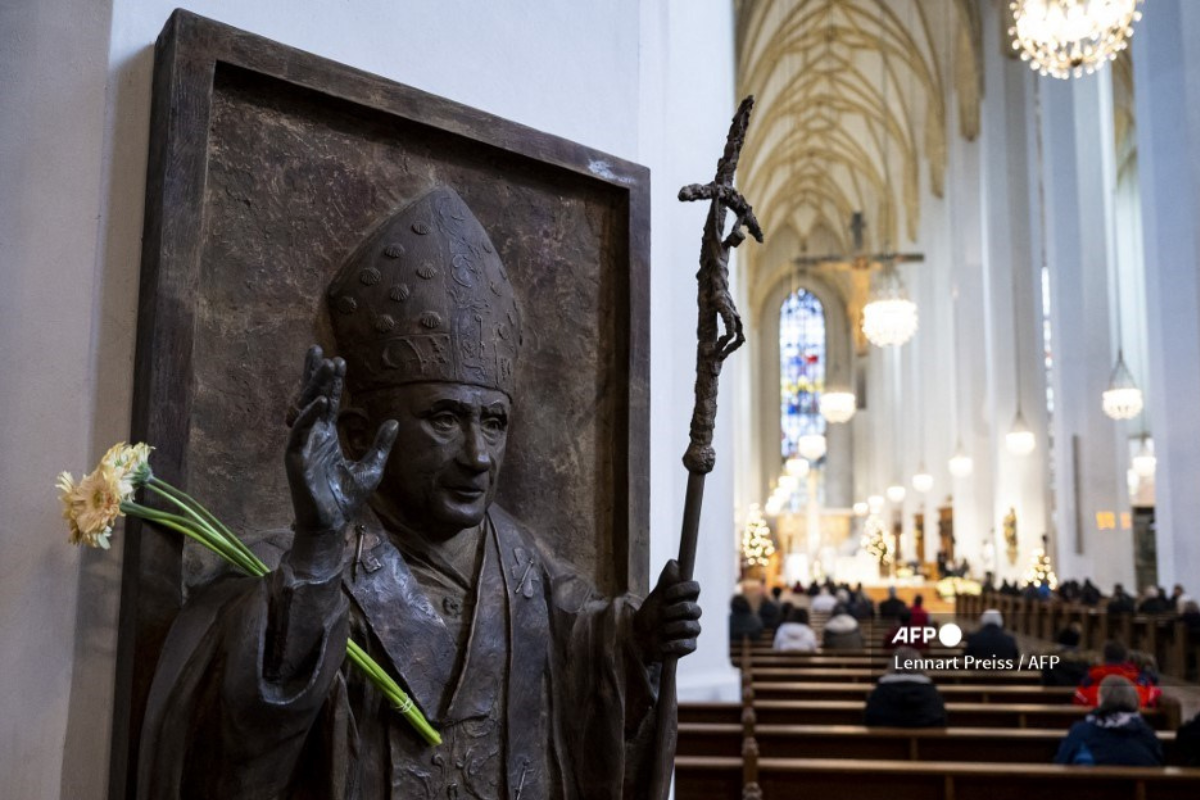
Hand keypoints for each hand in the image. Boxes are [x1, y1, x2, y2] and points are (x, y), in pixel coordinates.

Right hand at [285, 346, 396, 536]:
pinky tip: (321, 400)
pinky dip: (309, 415)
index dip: (331, 381)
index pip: (328, 403)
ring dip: (314, 387)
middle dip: (314, 374)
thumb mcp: (372, 468)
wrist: (333, 524)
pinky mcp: (296, 458)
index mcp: (327, 438)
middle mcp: (312, 437)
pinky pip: (300, 432)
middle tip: (317, 349)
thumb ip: (380, 445)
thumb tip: (393, 422)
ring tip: (324, 366)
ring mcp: (302, 446)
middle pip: (311, 398)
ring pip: (305, 409)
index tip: (336, 359)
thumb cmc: (346, 499)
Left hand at [633, 560, 701, 664]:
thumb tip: (674, 562)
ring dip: (672, 628)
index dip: (683, 589)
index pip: (695, 588)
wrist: (639, 638)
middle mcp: (691, 614)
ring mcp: (691, 630)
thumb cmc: (651, 614)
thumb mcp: (655, 597)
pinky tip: (663, 645)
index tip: (667, 594)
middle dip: (675, 611)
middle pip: (695, 609)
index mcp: (685, 598)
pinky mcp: (688, 646)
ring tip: (662, 630)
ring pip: (692, 627)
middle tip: (662, 614)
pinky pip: (689, 645)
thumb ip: (665, 581)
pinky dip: (673, 645)